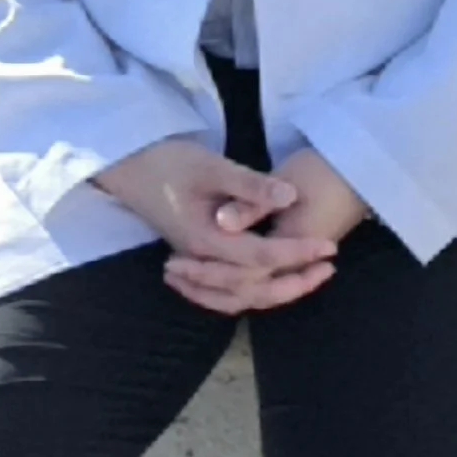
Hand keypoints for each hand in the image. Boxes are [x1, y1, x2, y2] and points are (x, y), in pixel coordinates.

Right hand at [91, 135, 334, 317]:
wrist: (127, 166)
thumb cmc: (167, 160)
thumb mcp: (210, 165)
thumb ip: (250, 184)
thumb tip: (290, 197)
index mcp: (206, 239)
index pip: (262, 258)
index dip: (298, 254)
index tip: (329, 247)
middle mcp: (201, 259)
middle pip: (253, 289)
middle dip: (295, 282)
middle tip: (328, 266)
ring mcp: (196, 262)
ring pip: (239, 296)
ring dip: (276, 291)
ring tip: (309, 276)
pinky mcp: (195, 258)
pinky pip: (224, 292)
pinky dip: (249, 293)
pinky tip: (272, 281)